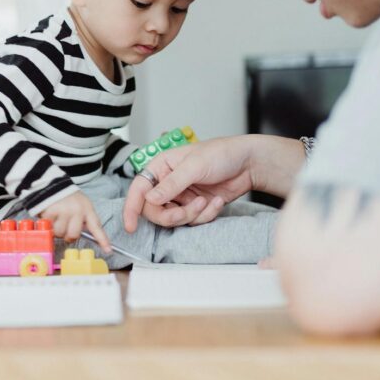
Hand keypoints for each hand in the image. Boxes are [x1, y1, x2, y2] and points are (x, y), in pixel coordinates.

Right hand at [39, 192, 110, 253]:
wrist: (52, 184)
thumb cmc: (68, 198)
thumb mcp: (81, 205)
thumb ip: (84, 219)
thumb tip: (82, 235)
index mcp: (87, 209)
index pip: (96, 227)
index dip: (102, 240)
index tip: (108, 250)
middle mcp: (78, 210)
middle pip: (74, 235)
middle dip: (68, 235)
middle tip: (64, 227)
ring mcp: (65, 211)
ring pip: (60, 233)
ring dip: (56, 229)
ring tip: (56, 218)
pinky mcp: (52, 211)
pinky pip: (49, 227)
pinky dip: (48, 223)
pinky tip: (50, 215)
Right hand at [123, 135, 302, 232]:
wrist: (249, 163)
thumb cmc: (222, 153)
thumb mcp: (194, 166)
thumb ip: (171, 184)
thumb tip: (149, 199)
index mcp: (161, 167)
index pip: (139, 189)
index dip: (131, 208)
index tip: (130, 226)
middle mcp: (168, 183)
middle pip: (154, 210)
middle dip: (170, 215)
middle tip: (186, 211)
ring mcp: (182, 196)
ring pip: (173, 219)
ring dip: (191, 215)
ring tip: (206, 201)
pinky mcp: (196, 207)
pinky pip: (192, 221)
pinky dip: (205, 215)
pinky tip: (216, 202)